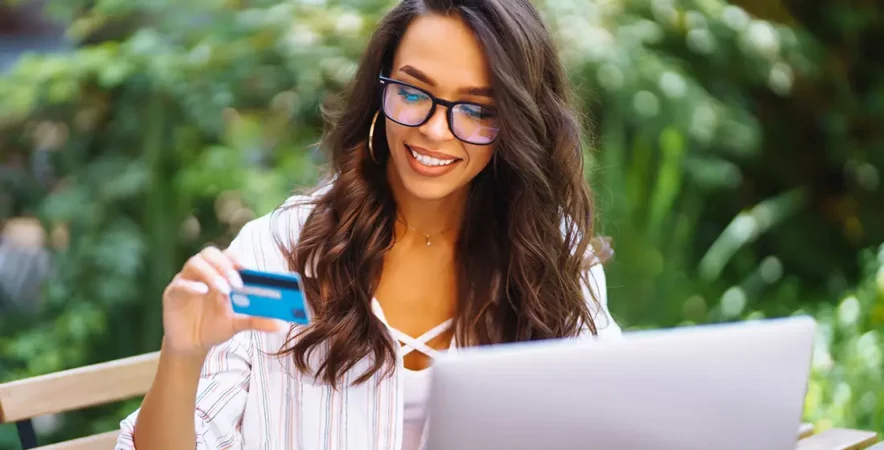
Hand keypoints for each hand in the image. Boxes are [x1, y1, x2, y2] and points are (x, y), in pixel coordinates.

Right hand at [162, 246, 283, 354]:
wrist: (192, 345)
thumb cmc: (216, 326)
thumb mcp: (239, 324)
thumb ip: (259, 321)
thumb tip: (284, 326)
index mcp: (221, 274)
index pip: (228, 255)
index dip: (238, 258)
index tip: (249, 268)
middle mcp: (203, 272)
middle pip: (210, 253)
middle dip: (225, 264)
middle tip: (237, 282)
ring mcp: (186, 281)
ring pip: (195, 263)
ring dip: (211, 273)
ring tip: (224, 290)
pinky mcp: (173, 294)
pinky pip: (180, 284)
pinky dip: (191, 286)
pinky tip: (202, 292)